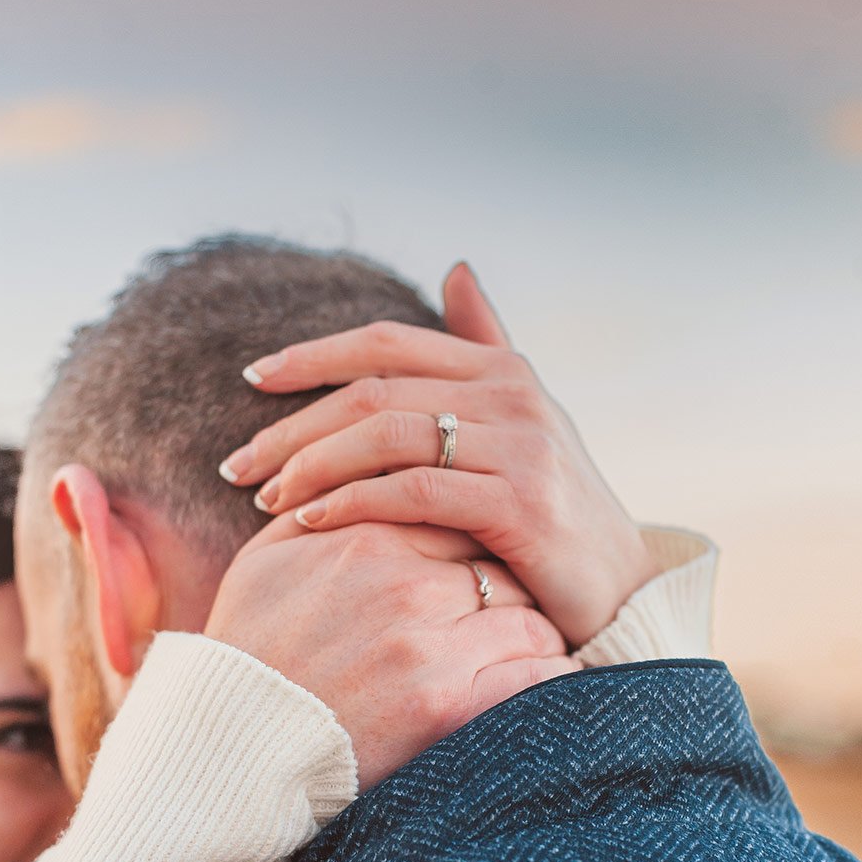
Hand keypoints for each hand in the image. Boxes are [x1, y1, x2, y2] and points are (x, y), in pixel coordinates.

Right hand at [206, 513, 577, 788]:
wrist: (233, 741)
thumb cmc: (250, 647)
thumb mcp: (267, 558)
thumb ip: (319, 506)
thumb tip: (357, 469)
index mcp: (366, 537)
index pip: (461, 513)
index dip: (479, 539)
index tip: (486, 562)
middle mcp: (405, 586)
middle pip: (502, 564)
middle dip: (515, 583)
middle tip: (520, 606)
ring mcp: (430, 645)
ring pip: (530, 618)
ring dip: (537, 632)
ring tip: (537, 646)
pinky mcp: (448, 703)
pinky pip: (536, 675)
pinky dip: (553, 674)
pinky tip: (554, 676)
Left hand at [218, 262, 658, 648]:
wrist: (623, 591)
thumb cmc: (561, 512)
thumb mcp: (526, 421)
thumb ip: (487, 347)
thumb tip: (456, 269)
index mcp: (505, 371)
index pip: (387, 344)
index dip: (312, 356)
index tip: (252, 381)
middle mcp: (516, 398)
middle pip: (374, 393)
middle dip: (292, 427)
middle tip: (238, 466)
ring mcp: (523, 448)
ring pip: (386, 438)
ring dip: (311, 468)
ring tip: (267, 500)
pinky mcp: (522, 503)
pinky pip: (412, 492)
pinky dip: (351, 503)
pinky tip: (312, 523)